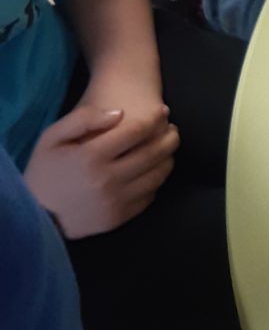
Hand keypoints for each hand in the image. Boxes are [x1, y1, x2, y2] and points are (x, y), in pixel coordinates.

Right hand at [25, 102, 177, 238]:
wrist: (36, 215)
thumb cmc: (44, 171)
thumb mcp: (52, 137)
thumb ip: (83, 119)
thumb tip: (119, 113)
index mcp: (91, 156)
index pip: (137, 131)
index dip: (155, 118)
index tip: (163, 111)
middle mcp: (108, 179)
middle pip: (153, 153)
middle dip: (169, 137)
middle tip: (172, 129)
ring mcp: (115, 201)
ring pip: (157, 175)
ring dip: (168, 158)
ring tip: (167, 147)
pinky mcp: (118, 218)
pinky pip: (149, 196)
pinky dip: (157, 180)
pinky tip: (154, 171)